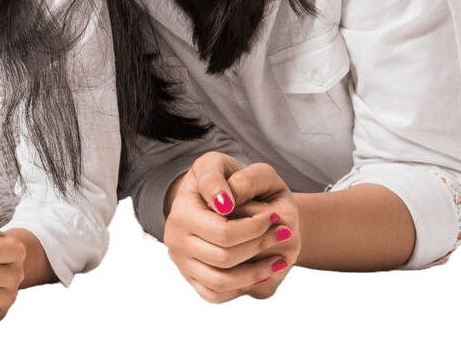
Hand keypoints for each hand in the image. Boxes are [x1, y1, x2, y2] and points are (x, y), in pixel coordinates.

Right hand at [163, 152, 299, 303]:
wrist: (219, 200)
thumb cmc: (224, 179)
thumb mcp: (221, 164)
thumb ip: (221, 178)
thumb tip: (223, 206)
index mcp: (180, 212)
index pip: (223, 233)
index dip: (255, 228)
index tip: (274, 215)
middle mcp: (174, 241)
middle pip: (225, 258)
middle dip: (261, 246)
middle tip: (285, 233)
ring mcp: (181, 263)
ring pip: (221, 282)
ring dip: (258, 273)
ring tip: (282, 259)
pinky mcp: (191, 279)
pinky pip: (216, 296)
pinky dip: (244, 287)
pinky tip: (264, 272)